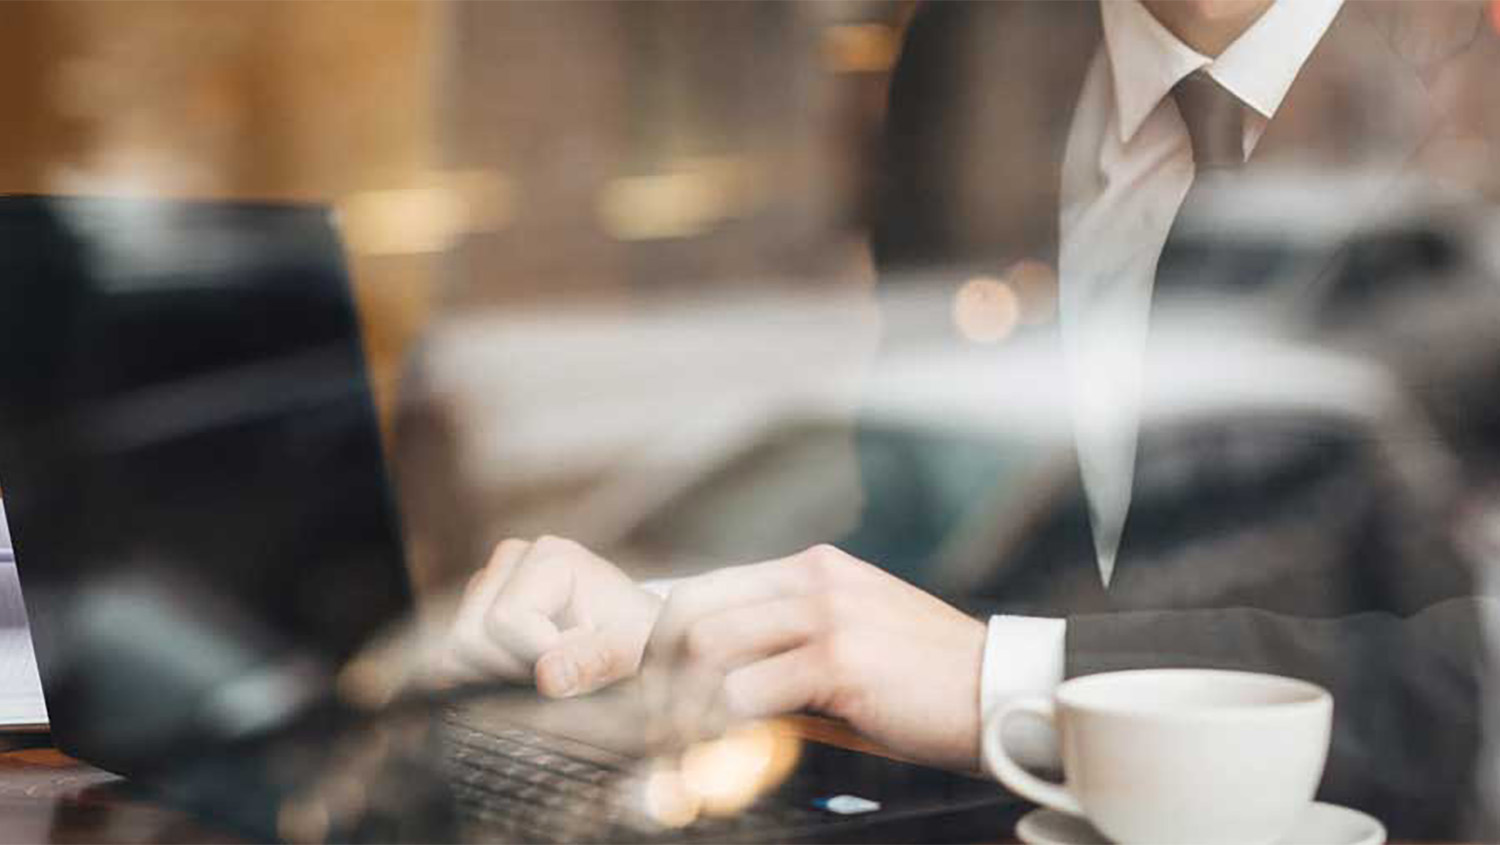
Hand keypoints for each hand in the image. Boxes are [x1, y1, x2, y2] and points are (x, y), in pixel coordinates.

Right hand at [442, 536, 661, 697]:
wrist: (634, 635)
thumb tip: (548, 678)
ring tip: (547, 664)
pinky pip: (452, 660)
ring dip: (500, 675)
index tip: (582, 655)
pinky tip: (525, 667)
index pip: (506, 621)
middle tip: (562, 665)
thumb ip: (596, 662)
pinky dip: (486, 676)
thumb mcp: (632, 652)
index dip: (540, 656)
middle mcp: (512, 559)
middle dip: (515, 668)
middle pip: (470, 636)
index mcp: (551, 556)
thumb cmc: (636, 640)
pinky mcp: (473, 610)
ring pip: (455, 652)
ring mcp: (488, 583)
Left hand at [641, 544, 985, 770]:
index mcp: (813, 569)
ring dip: (684, 705)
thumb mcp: (854, 638)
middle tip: (649, 722)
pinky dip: (724, 727)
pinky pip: (748, 693)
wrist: (1001, 694)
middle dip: (654, 670)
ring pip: (707, 648)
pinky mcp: (841, 660)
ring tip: (685, 745)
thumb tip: (713, 680)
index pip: (705, 588)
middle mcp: (814, 580)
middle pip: (691, 610)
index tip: (644, 684)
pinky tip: (728, 750)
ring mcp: (828, 615)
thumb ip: (790, 641)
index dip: (660, 639)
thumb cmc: (927, 682)